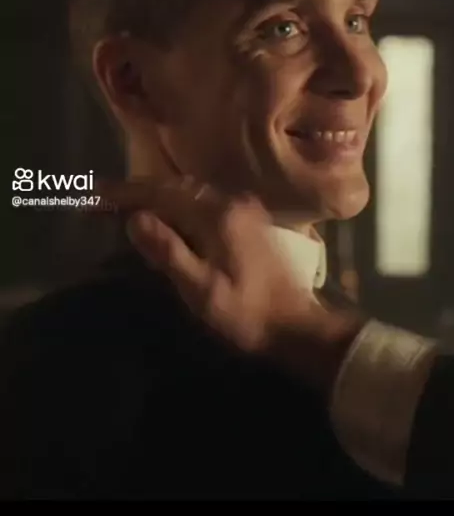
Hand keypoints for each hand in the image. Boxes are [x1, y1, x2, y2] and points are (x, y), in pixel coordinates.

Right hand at [99, 177, 362, 388]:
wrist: (297, 328)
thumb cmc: (246, 314)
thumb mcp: (200, 289)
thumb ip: (167, 251)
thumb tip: (135, 219)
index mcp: (218, 214)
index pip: (161, 193)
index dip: (124, 194)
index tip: (93, 198)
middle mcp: (231, 201)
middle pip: (174, 187)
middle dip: (137, 193)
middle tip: (102, 204)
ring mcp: (243, 209)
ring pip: (189, 193)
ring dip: (156, 198)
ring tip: (125, 210)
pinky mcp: (248, 222)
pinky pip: (202, 203)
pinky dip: (176, 207)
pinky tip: (164, 220)